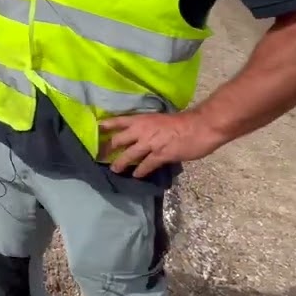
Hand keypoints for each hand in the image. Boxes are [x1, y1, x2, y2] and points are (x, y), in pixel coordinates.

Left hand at [100, 111, 227, 177]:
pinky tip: (136, 176)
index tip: (95, 130)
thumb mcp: (159, 119)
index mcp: (142, 119)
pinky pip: (146, 165)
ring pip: (128, 155)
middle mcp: (141, 131)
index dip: (106, 126)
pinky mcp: (160, 155)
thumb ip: (149, 127)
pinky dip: (140, 171)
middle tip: (100, 155)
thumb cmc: (183, 121)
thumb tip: (142, 135)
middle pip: (118, 140)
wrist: (200, 126)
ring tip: (114, 169)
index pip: (118, 121)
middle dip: (107, 149)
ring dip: (120, 163)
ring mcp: (150, 144)